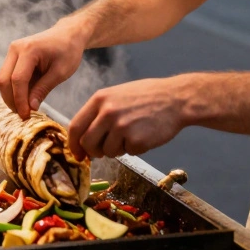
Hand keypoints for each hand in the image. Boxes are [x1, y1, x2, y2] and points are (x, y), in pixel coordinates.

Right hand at [0, 20, 88, 117]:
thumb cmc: (68, 51)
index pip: (18, 80)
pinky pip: (8, 76)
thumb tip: (30, 108)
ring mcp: (12, 51)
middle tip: (24, 115)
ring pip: (3, 79)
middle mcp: (16, 48)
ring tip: (25, 109)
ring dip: (11, 96)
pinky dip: (13, 89)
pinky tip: (24, 99)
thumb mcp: (60, 72)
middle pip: (4, 80)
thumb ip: (43, 89)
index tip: (26, 116)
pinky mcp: (13, 56)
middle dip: (11, 100)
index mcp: (29, 50)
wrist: (68, 34)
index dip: (20, 100)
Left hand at [68, 77, 190, 159]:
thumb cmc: (147, 96)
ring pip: (107, 152)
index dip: (73, 144)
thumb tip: (84, 138)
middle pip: (87, 143)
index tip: (77, 153)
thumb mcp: (117, 96)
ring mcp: (121, 127)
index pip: (75, 127)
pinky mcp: (136, 140)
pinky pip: (128, 153)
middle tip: (105, 150)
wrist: (176, 99)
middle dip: (94, 151)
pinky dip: (135, 149)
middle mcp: (107, 113)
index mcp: (100, 99)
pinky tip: (145, 134)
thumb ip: (99, 113)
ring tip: (133, 133)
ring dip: (118, 149)